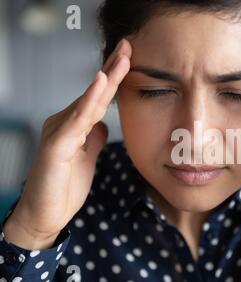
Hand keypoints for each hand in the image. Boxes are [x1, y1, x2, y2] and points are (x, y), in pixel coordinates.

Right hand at [4, 39, 131, 249]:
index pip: (98, 97)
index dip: (113, 77)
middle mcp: (65, 123)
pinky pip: (76, 120)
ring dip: (105, 78)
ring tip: (121, 57)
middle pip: (93, 92)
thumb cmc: (64, 185)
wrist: (46, 214)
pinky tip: (100, 83)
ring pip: (86, 101)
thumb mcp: (87, 157)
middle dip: (112, 68)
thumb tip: (104, 124)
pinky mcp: (56, 146)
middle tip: (128, 45)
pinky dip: (89, 100)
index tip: (130, 57)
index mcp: (75, 125)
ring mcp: (59, 132)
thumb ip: (94, 138)